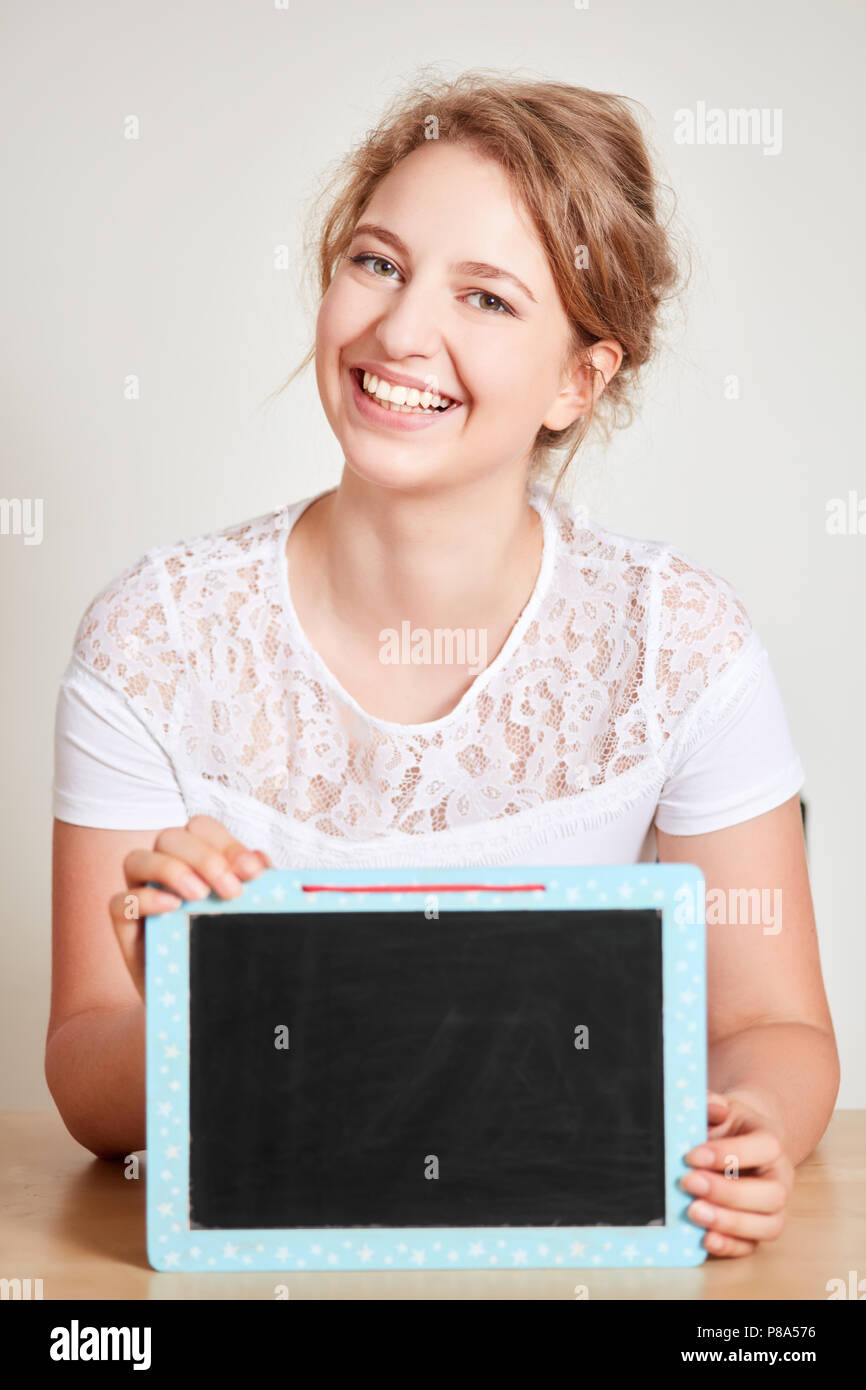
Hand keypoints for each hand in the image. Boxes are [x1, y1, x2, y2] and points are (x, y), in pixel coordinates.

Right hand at [109, 814, 271, 999]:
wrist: (205, 998)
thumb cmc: (227, 946)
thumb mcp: (249, 913)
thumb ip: (258, 885)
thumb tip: (260, 859)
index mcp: (194, 858)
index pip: (201, 828)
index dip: (227, 843)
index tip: (254, 873)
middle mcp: (163, 869)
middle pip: (169, 837)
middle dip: (204, 858)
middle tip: (232, 892)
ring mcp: (140, 895)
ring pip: (136, 859)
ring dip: (171, 870)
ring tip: (200, 896)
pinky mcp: (125, 928)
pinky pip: (119, 902)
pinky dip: (145, 899)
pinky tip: (173, 908)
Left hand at [681, 1090, 793, 1257]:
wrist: (739, 1139)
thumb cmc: (727, 1125)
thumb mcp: (720, 1107)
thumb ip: (713, 1103)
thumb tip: (712, 1107)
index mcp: (771, 1143)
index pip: (764, 1149)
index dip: (729, 1153)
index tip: (691, 1155)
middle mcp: (779, 1178)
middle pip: (771, 1194)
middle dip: (728, 1192)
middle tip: (688, 1183)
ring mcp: (773, 1208)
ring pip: (768, 1225)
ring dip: (730, 1223)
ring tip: (693, 1212)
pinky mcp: (758, 1229)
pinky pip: (752, 1246)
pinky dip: (730, 1246)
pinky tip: (703, 1238)